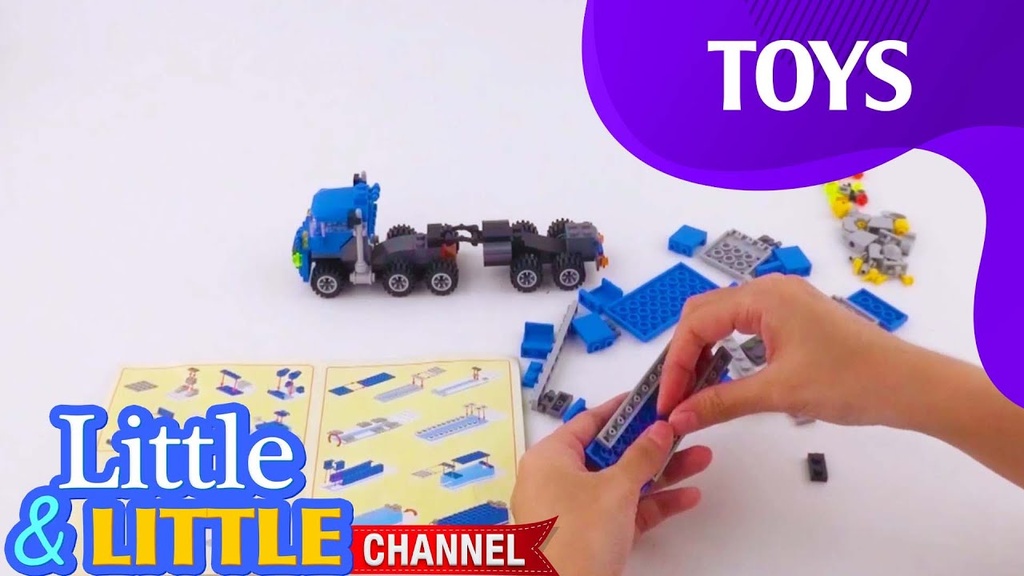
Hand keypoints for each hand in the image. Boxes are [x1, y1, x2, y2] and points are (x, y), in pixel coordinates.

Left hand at [511, 393, 712, 575]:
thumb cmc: (576, 538)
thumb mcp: (616, 488)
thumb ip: (642, 456)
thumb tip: (659, 429)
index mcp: (549, 458)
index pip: (589, 422)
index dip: (622, 409)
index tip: (650, 399)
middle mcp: (556, 480)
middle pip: (610, 453)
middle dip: (651, 445)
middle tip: (681, 430)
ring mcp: (572, 510)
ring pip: (621, 483)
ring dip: (660, 474)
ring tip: (698, 459)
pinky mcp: (589, 536)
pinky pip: (623, 511)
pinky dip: (651, 504)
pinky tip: (686, 496)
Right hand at [658, 274, 922, 432]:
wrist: (908, 384)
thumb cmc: (852, 380)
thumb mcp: (778, 393)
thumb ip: (722, 402)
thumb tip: (680, 416)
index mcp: (763, 297)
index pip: (696, 323)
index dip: (676, 363)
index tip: (668, 400)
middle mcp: (770, 289)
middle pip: (704, 314)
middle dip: (684, 354)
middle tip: (675, 395)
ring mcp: (785, 300)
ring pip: (723, 318)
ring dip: (704, 351)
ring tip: (695, 389)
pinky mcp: (796, 316)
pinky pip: (745, 324)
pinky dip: (727, 348)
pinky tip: (724, 375)